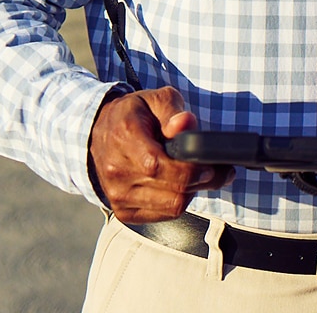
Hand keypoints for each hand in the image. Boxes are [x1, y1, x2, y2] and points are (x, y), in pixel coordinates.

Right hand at [86, 87, 230, 223]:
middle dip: (201, 181)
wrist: (99, 133)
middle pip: (171, 190)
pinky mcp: (123, 211)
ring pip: (172, 206)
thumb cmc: (133, 115)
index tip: (211, 164)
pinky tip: (179, 186)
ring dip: (192, 192)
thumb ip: (172, 111)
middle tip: (217, 170)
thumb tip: (187, 124)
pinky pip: (164, 216)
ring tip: (199, 176)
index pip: (158, 166)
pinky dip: (178, 202)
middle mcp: (116, 171)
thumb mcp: (154, 100)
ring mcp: (117, 194)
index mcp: (124, 138)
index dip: (190, 169)